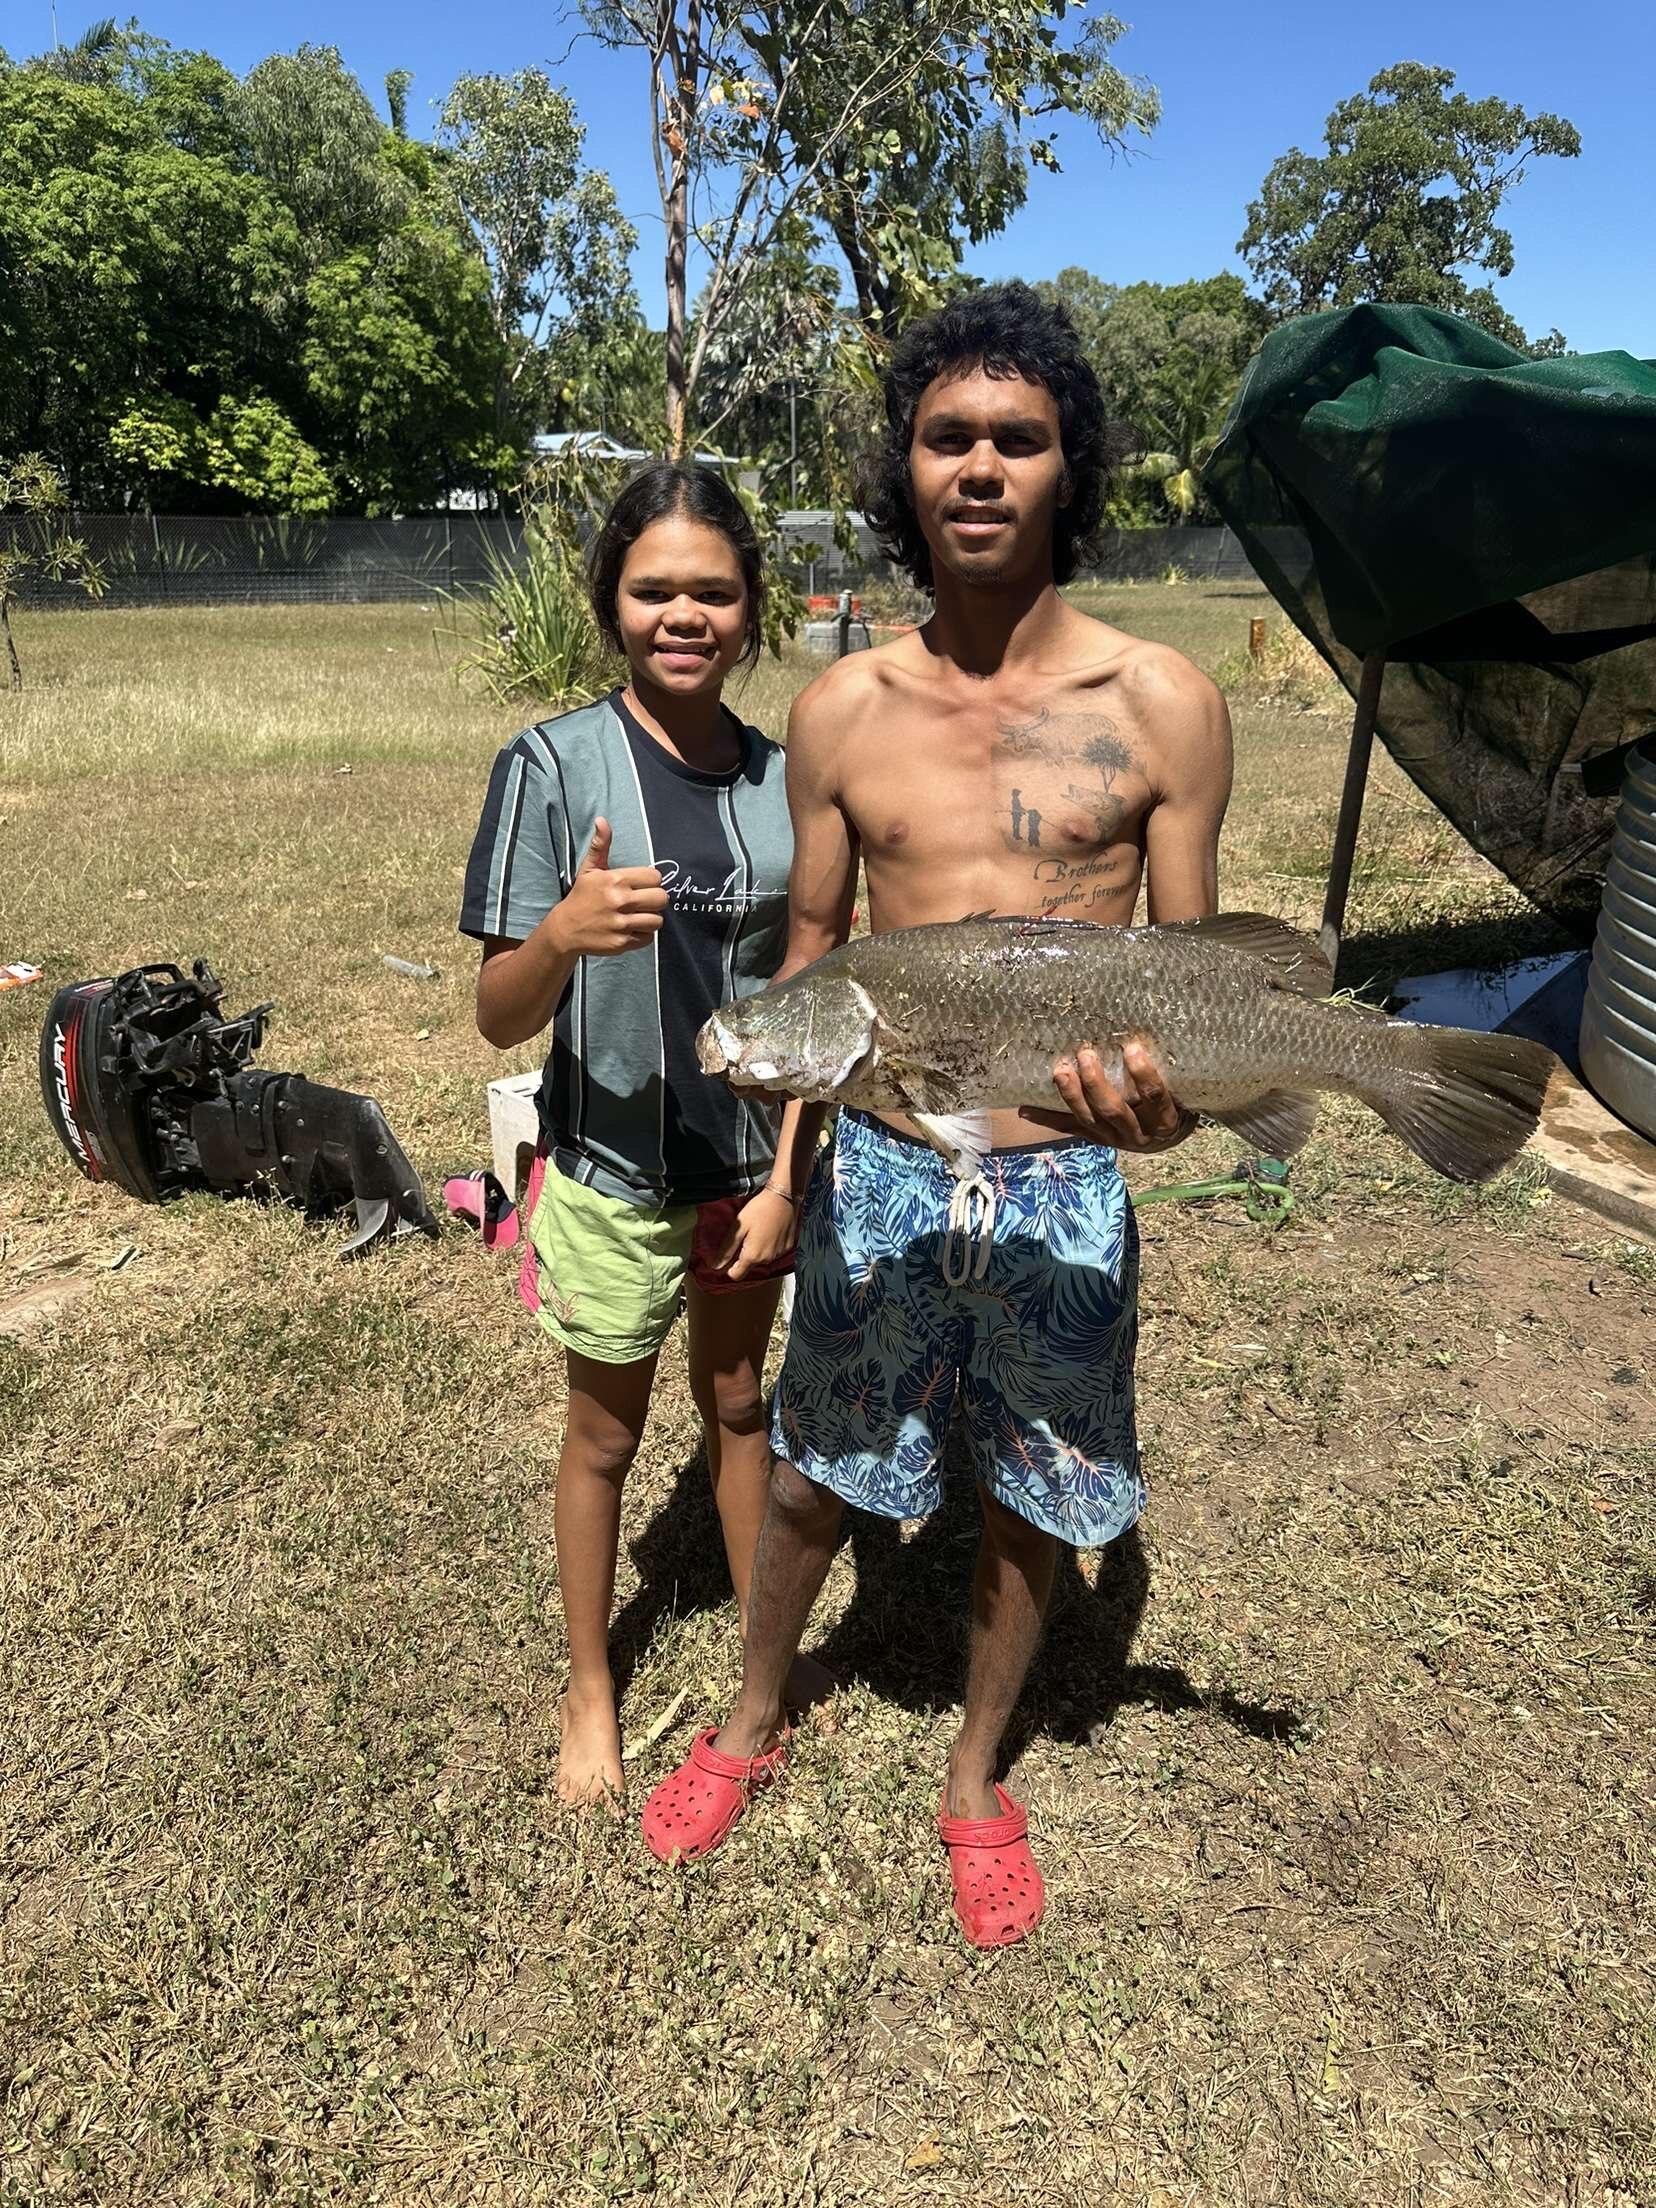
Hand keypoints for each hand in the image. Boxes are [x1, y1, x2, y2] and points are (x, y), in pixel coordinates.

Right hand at [548, 818, 668, 956]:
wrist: (565, 929)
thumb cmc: (581, 896)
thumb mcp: (589, 870)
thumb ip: (601, 846)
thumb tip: (602, 820)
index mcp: (615, 880)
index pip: (655, 878)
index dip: (651, 882)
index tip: (641, 886)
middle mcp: (620, 901)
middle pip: (661, 899)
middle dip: (655, 900)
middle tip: (643, 902)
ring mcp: (621, 924)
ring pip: (657, 920)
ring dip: (650, 918)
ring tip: (637, 916)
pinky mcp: (621, 942)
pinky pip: (648, 937)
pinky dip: (643, 934)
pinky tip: (630, 928)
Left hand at [716, 1186, 798, 1280]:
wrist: (783, 1197)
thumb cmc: (759, 1209)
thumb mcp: (738, 1227)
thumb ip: (727, 1249)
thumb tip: (715, 1266)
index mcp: (752, 1256)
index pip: (736, 1275)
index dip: (729, 1268)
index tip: (729, 1255)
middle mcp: (767, 1259)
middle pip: (749, 1267)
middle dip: (744, 1255)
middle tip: (744, 1236)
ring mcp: (779, 1254)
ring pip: (762, 1260)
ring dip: (757, 1251)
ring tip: (757, 1231)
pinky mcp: (788, 1247)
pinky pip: (774, 1253)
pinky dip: (769, 1245)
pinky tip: (768, 1231)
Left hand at [1020, 1037, 1197, 1152]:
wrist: (1168, 1139)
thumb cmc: (1177, 1103)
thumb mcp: (1181, 1091)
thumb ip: (1168, 1070)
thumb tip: (1147, 1032)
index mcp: (1163, 1119)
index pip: (1154, 1097)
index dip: (1143, 1074)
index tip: (1132, 1048)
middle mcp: (1138, 1134)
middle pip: (1113, 1110)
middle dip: (1096, 1083)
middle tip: (1085, 1054)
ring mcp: (1115, 1139)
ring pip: (1089, 1119)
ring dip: (1072, 1095)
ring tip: (1059, 1071)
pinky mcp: (1097, 1140)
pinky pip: (1070, 1129)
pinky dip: (1048, 1119)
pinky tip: (1026, 1109)